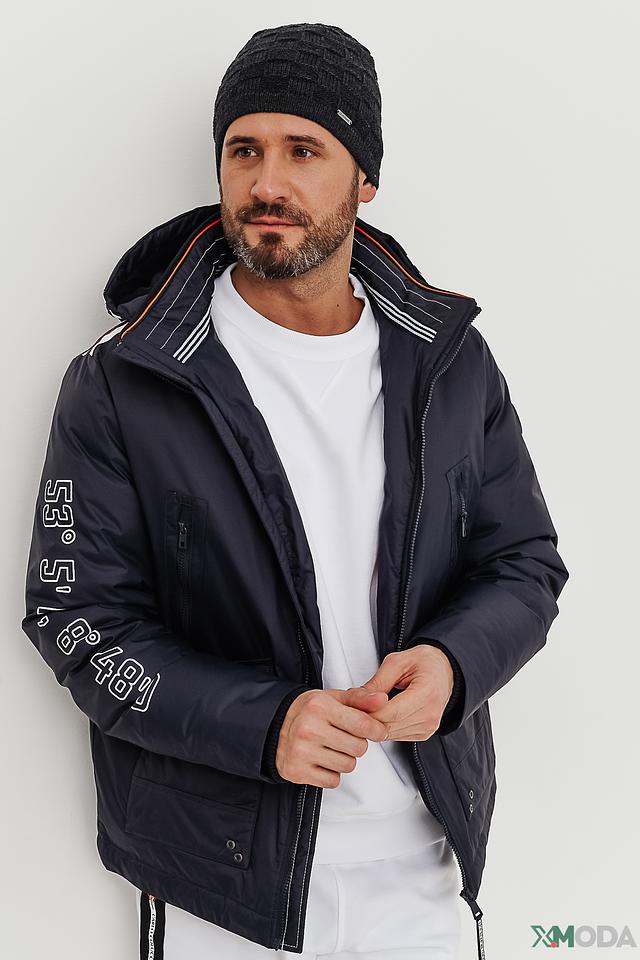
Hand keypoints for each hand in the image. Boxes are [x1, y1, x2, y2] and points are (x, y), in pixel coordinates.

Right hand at [274, 686, 389, 787]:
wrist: (274, 726)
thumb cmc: (309, 711)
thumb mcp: (333, 698)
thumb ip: (360, 699)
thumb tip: (382, 699)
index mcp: (320, 707)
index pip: (363, 724)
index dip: (376, 730)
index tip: (377, 731)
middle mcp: (309, 729)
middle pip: (358, 748)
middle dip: (357, 744)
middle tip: (345, 738)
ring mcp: (301, 751)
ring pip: (347, 766)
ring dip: (345, 759)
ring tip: (332, 748)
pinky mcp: (297, 771)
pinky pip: (332, 781)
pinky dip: (331, 774)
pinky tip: (321, 760)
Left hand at [356, 646, 453, 742]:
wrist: (443, 670)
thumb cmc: (423, 662)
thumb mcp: (396, 662)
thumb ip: (377, 682)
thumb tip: (358, 699)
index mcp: (427, 692)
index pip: (391, 713)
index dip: (368, 711)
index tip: (353, 703)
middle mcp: (431, 714)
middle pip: (389, 726)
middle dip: (366, 718)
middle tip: (353, 705)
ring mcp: (428, 727)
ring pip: (389, 735)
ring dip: (373, 724)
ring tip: (366, 707)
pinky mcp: (423, 734)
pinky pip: (395, 736)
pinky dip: (383, 726)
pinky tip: (379, 713)